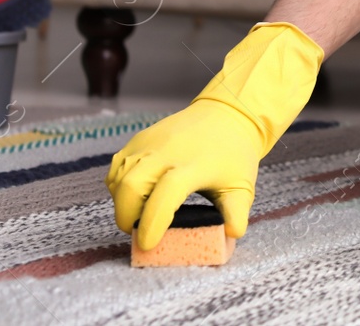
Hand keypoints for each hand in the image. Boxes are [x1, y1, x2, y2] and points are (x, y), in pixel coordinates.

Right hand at [106, 22, 322, 249]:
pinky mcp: (140, 138)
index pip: (166, 195)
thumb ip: (236, 213)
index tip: (148, 244)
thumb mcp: (241, 186)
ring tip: (137, 213)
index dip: (152, 222)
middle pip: (132, 185)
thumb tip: (231, 235)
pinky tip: (134, 194)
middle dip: (127, 215)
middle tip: (136, 231)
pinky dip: (118, 184)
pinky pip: (118, 165)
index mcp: (194, 166)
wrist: (228, 115)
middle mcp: (168, 152)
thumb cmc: (234, 155)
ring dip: (121, 201)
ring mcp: (151, 142)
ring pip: (119, 176)